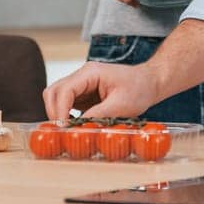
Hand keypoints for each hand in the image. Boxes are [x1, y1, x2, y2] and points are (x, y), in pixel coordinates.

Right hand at [43, 60, 163, 121]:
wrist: (149, 82)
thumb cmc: (139, 89)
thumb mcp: (121, 105)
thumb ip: (97, 115)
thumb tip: (77, 127)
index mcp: (90, 73)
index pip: (65, 90)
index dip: (60, 111)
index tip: (63, 128)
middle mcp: (82, 75)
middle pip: (54, 91)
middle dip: (54, 112)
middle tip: (62, 130)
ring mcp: (81, 83)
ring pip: (57, 96)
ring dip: (58, 113)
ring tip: (67, 129)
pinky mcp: (84, 93)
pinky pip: (66, 103)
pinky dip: (65, 114)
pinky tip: (73, 125)